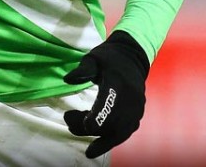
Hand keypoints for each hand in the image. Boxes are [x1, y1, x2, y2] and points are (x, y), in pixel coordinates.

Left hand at [63, 30, 149, 157]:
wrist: (133, 57)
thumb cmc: (109, 58)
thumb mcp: (93, 58)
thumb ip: (83, 69)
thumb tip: (68, 79)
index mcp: (118, 81)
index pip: (108, 102)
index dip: (96, 117)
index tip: (78, 122)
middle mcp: (130, 96)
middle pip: (111, 121)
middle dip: (88, 128)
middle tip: (69, 120)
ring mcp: (136, 107)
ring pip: (120, 132)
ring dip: (101, 140)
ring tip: (86, 148)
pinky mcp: (138, 114)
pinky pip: (126, 132)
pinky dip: (111, 140)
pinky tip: (98, 145)